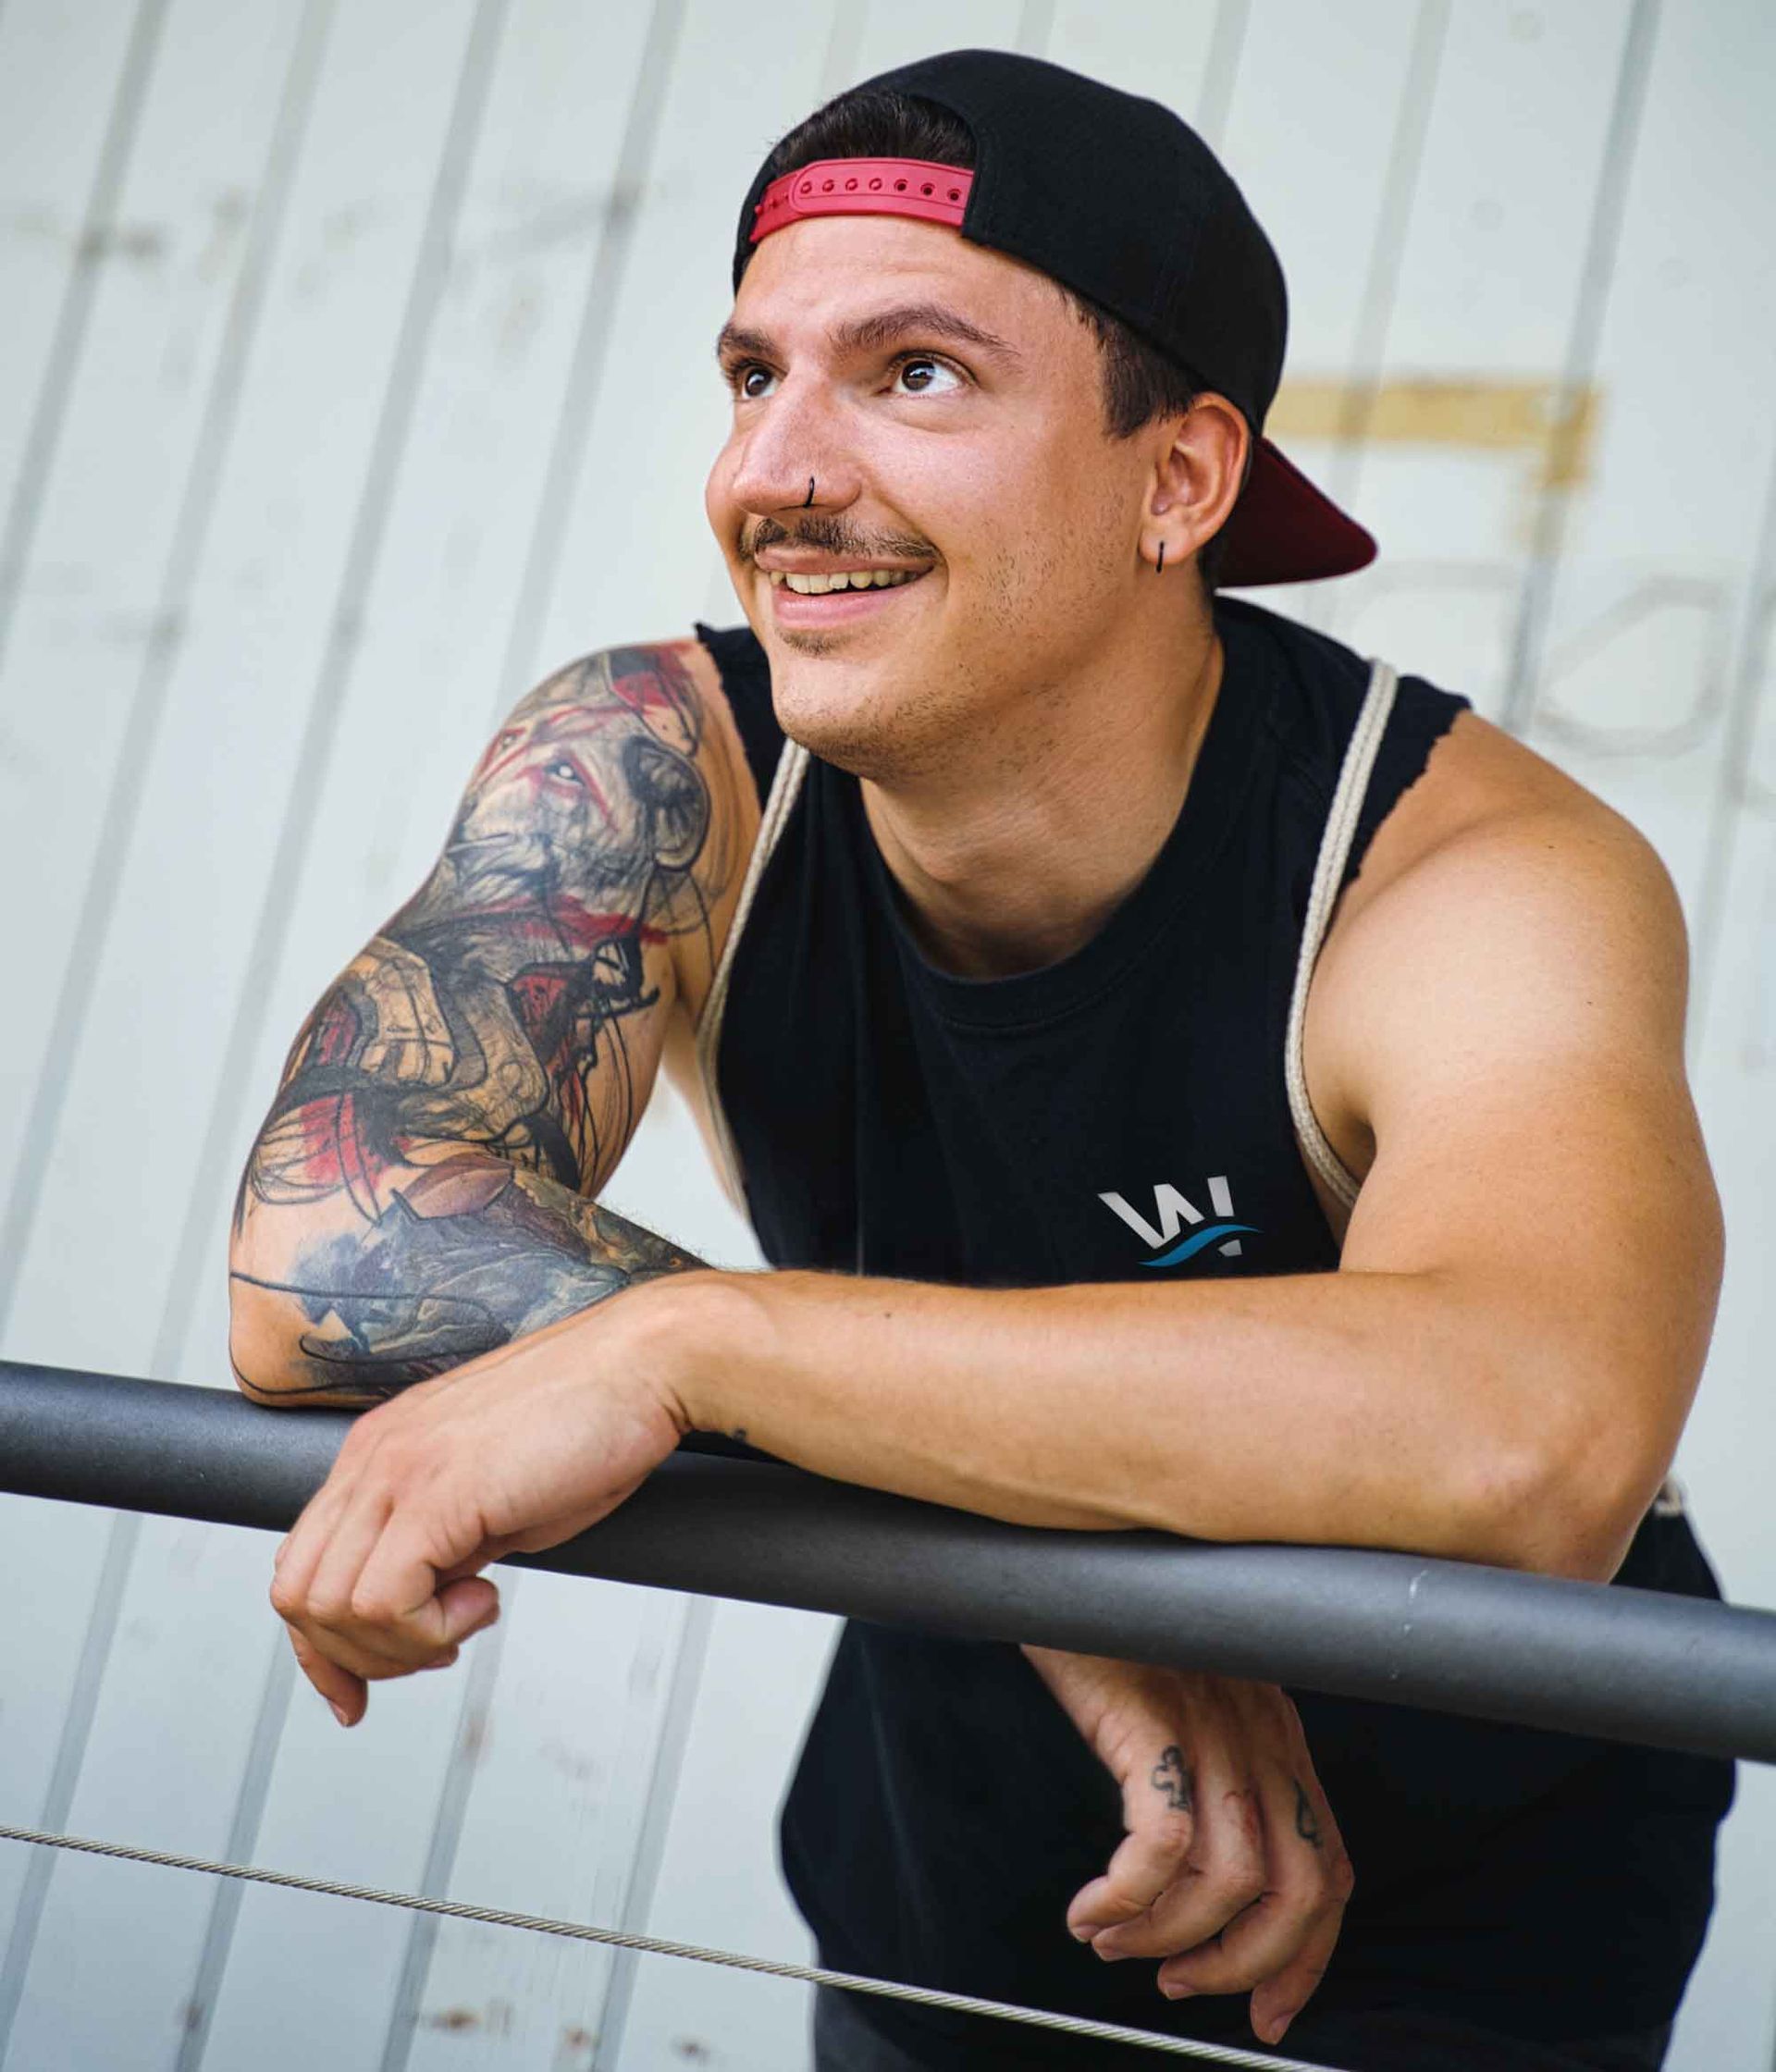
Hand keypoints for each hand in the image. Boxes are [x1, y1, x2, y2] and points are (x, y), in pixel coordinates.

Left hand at [270, 1289, 688, 1725]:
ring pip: (330, 1608)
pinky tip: (483, 1601)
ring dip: (400, 1644)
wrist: (644, 1365)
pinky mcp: (435, 1493)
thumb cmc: (591, 1420)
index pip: (300, 1565)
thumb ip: (441, 1542)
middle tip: (440, 1648)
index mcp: (379, 1450)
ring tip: (471, 1614)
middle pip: (298, 1595)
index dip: (321, 1646)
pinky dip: (426, 1630)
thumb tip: (423, 1604)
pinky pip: (382, 1601)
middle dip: (361, 1655)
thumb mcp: (492, 1495)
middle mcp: (373, 1455)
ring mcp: (398, 1470)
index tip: (356, 1692)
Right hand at [1022, 1647, 1351, 2046]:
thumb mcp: (1185, 1699)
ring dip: (1169, 1937)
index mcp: (1277, 1732)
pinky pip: (1162, 1840)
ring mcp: (1210, 1722)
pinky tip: (1090, 1908)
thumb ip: (1209, 1766)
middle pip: (1298, 1889)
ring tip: (1113, 1940)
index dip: (1307, 1954)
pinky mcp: (1151, 1718)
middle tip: (1177, 1981)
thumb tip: (1192, 1875)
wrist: (1067, 1558)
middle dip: (1244, 1964)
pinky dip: (1128, 1897)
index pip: (1329, 1867)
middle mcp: (1259, 1731)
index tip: (1267, 2008)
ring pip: (1232, 1880)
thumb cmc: (1116, 1628)